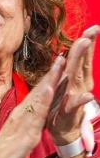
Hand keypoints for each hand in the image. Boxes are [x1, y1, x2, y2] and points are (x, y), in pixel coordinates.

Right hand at [0, 56, 65, 157]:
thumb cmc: (7, 150)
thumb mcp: (20, 133)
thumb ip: (27, 122)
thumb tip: (33, 114)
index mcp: (22, 114)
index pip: (37, 94)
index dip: (48, 79)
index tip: (58, 65)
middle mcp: (22, 113)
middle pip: (39, 90)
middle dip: (51, 74)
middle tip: (62, 56)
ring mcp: (23, 120)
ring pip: (39, 97)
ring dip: (49, 80)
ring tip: (59, 65)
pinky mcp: (27, 129)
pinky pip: (36, 113)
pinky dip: (43, 100)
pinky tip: (48, 89)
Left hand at [48, 25, 97, 145]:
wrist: (63, 129)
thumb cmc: (63, 105)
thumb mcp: (67, 85)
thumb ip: (71, 70)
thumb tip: (73, 54)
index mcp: (74, 77)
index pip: (80, 57)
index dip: (86, 42)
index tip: (94, 27)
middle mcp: (77, 84)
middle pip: (81, 62)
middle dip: (86, 46)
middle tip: (91, 31)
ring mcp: (74, 96)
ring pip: (78, 77)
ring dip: (82, 62)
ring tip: (86, 46)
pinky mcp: (69, 110)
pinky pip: (75, 104)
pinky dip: (81, 100)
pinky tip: (87, 95)